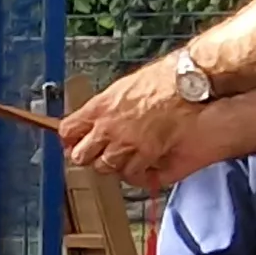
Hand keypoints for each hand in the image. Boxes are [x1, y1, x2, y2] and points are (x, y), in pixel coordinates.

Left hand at [62, 64, 204, 187]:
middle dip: (88, 156)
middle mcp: (107, 128)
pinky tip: (141, 167)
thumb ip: (106, 107)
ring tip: (123, 158)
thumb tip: (97, 118)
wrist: (188, 83)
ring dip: (113, 165)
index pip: (67, 131)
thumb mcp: (123, 88)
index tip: (72, 143)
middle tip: (98, 154)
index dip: (69, 140)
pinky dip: (135, 173)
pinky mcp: (147, 153)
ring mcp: (126, 143)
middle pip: (81, 156)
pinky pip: (132, 175)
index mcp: (98, 108)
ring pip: (105, 168)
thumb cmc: (162, 79)